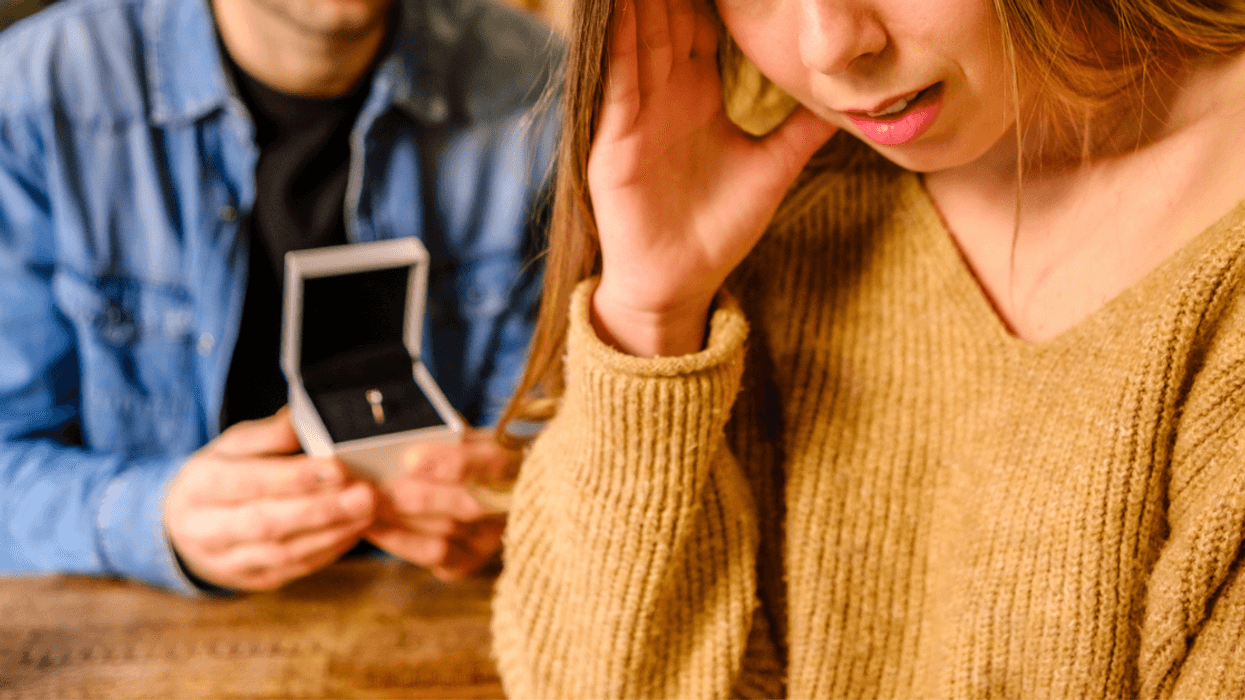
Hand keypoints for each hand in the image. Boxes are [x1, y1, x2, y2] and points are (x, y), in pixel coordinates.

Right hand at [165, 407, 375, 590]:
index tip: (337, 467)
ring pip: (283, 552)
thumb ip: (271, 434)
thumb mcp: (235, 444)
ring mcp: (227, 560)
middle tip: (365, 494)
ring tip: (367, 511)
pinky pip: (293, 568)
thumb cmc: (221, 476)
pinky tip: (354, 530)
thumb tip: (307, 418)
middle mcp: (206, 528)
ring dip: (331, 532)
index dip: (294, 477)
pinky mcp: (252, 579)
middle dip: (321, 509)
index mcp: (200, 485)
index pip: (248, 482)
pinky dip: (328, 550)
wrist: (188, 525)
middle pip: (267, 522)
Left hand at [364, 429, 517, 580]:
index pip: (495, 462)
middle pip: (468, 504)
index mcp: (516, 463)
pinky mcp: (468, 561)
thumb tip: (409, 441)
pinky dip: (400, 540)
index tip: (413, 457)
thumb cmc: (468, 457)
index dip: (457, 461)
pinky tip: (371, 526)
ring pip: (445, 531)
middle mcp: (512, 505)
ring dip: (399, 519)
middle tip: (375, 487)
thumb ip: (447, 435)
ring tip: (362, 505)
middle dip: (417, 496)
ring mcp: (490, 538)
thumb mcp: (465, 436)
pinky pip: (433, 554)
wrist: (485, 497)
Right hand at [587, 0, 836, 355]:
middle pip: (667, 18)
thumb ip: (803, 130)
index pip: (703, 24)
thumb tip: (847, 100)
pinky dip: (618, 46)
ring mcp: (635, 115)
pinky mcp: (615, 141)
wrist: (680, 283)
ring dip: (641, 4)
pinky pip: (618, 83)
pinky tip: (621, 13)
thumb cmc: (721, 228)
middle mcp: (664, 95)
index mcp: (698, 94)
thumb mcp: (773, 168)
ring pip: (638, 40)